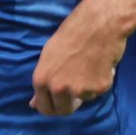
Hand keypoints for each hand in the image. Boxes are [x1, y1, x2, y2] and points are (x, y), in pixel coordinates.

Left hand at [29, 0, 129, 116]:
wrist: (99, 24)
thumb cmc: (72, 33)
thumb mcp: (49, 57)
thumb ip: (43, 81)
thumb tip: (33, 104)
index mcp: (41, 80)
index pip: (44, 108)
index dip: (52, 106)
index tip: (59, 102)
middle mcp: (58, 88)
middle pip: (64, 110)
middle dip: (70, 103)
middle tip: (78, 86)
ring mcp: (79, 90)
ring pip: (84, 98)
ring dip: (88, 87)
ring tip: (90, 64)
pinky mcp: (98, 88)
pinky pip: (99, 90)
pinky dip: (102, 80)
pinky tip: (101, 63)